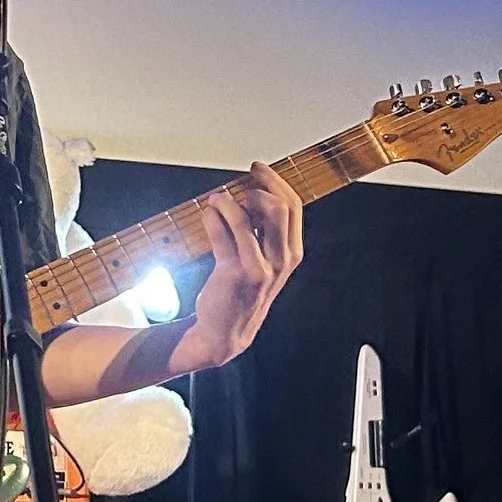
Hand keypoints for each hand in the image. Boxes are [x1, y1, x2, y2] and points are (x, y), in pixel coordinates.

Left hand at [176, 163, 303, 369]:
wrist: (224, 332)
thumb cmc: (242, 291)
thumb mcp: (265, 262)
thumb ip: (265, 231)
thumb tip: (254, 193)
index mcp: (292, 254)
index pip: (294, 207)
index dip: (276, 182)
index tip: (258, 169)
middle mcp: (281, 261)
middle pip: (278, 207)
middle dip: (258, 185)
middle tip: (240, 181)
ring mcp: (259, 268)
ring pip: (248, 218)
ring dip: (228, 201)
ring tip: (216, 199)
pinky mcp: (234, 273)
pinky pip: (222, 233)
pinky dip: (212, 217)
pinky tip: (207, 213)